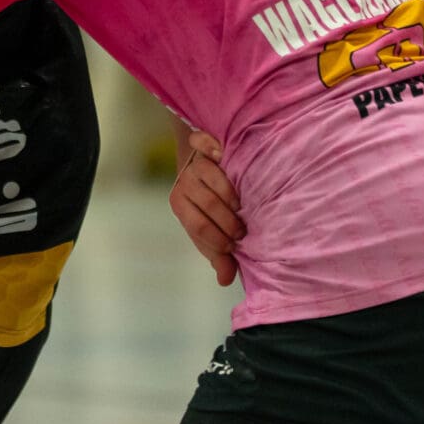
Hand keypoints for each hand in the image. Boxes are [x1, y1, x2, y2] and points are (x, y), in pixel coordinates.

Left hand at [169, 132, 244, 286]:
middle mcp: (183, 184)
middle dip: (227, 220)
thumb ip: (217, 252)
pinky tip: (224, 157)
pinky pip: (203, 143)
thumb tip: (225, 280)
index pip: (197, 227)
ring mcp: (192, 163)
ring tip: (242, 207)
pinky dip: (212, 148)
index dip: (217, 239)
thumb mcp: (209, 228)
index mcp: (180, 206)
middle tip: (243, 230)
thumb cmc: (206, 202)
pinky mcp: (201, 143)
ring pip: (210, 176)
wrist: (198, 159)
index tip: (234, 246)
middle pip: (206, 203)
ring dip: (228, 193)